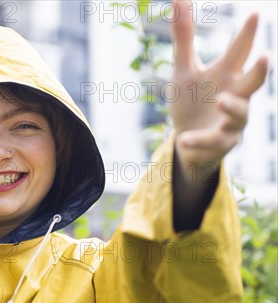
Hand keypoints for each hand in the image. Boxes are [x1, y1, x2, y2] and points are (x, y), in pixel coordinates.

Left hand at [169, 0, 267, 181]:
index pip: (239, 51)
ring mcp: (230, 121)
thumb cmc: (191, 100)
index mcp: (226, 74)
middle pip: (253, 82)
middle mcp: (234, 95)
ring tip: (221, 102)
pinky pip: (210, 142)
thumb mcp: (183, 69)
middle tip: (265, 57)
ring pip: (240, 114)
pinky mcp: (218, 143)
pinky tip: (184, 139)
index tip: (254, 15)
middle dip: (260, 71)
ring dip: (233, 108)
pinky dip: (197, 140)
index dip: (247, 34)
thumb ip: (184, 37)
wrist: (188, 141)